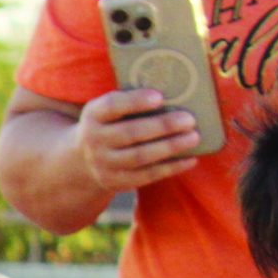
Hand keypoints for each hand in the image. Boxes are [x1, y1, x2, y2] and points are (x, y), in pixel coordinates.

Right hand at [76, 87, 201, 193]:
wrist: (84, 159)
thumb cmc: (111, 124)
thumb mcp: (110, 110)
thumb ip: (132, 102)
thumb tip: (176, 95)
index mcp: (93, 116)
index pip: (112, 106)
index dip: (135, 102)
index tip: (160, 97)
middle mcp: (94, 141)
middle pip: (130, 133)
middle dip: (162, 126)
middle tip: (189, 120)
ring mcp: (103, 164)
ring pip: (140, 157)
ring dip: (170, 147)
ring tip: (193, 138)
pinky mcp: (114, 182)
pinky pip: (146, 176)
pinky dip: (170, 168)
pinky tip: (189, 159)